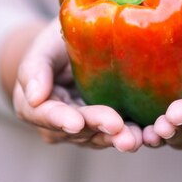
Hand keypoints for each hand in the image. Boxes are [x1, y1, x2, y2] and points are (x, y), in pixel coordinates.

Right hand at [13, 19, 142, 151]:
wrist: (79, 47)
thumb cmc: (57, 43)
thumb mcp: (44, 46)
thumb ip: (35, 68)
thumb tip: (33, 97)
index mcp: (34, 106)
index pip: (46, 115)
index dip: (60, 119)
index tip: (75, 121)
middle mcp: (58, 124)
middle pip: (76, 130)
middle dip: (96, 127)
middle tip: (116, 125)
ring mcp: (84, 129)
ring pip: (98, 137)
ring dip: (116, 138)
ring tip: (134, 137)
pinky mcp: (108, 127)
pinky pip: (118, 134)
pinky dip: (133, 135)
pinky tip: (148, 135)